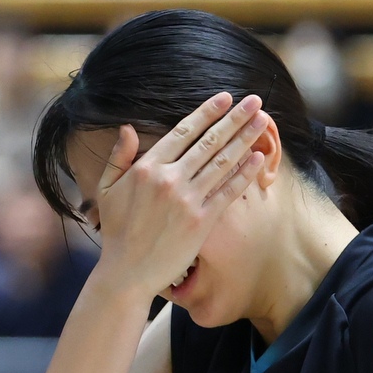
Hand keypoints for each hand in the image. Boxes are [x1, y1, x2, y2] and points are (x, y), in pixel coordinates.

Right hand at [89, 93, 267, 294]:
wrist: (127, 273)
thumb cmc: (117, 232)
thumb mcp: (108, 190)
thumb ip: (119, 157)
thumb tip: (128, 127)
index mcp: (147, 167)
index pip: (183, 131)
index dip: (207, 113)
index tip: (225, 98)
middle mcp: (170, 179)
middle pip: (209, 142)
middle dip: (235, 119)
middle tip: (254, 101)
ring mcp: (187, 200)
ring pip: (222, 162)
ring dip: (245, 139)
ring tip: (263, 122)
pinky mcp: (202, 222)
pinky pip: (227, 192)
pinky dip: (244, 174)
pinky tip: (259, 158)